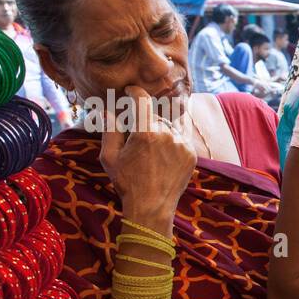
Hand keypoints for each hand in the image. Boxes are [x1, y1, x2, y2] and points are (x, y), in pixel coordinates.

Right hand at [99, 85, 195, 221]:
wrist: (152, 207)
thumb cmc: (127, 182)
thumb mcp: (109, 156)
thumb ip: (109, 130)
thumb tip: (106, 110)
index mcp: (145, 133)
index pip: (142, 99)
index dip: (135, 92)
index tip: (131, 92)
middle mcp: (167, 134)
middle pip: (154, 115)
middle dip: (143, 121)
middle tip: (135, 138)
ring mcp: (182, 144)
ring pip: (168, 126)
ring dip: (158, 131)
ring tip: (148, 152)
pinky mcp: (192, 154)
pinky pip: (180, 138)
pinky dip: (171, 141)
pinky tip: (161, 156)